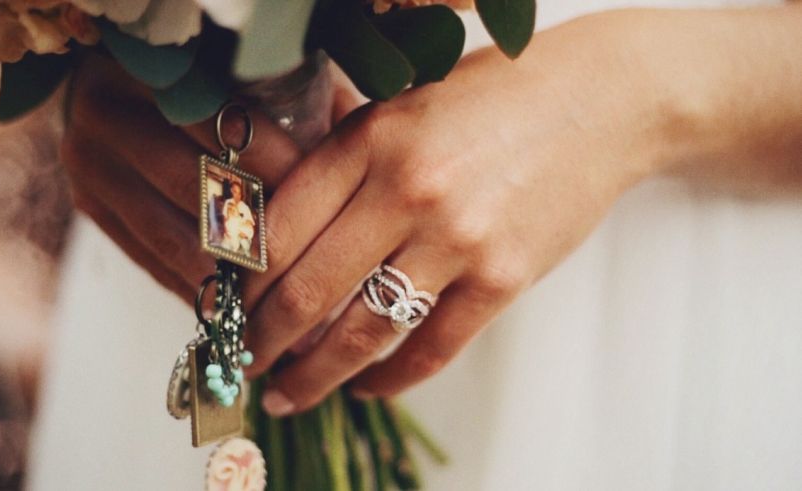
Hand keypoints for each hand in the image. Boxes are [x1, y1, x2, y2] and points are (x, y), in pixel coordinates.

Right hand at [61, 54, 359, 302]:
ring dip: (231, 276)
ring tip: (283, 303)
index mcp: (151, 70)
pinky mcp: (90, 208)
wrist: (112, 92)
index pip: (226, 124)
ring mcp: (92, 166)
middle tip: (313, 262)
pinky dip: (200, 288)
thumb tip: (346, 146)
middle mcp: (109, 115)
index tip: (332, 197)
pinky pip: (151, 261)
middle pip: (196, 186)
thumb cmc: (202, 84)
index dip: (280, 164)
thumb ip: (285, 101)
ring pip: (174, 237)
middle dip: (260, 231)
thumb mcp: (239, 77)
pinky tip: (241, 308)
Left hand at [243, 14, 670, 414]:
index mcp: (370, 140)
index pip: (277, 229)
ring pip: (362, 331)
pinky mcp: (503, 278)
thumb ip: (345, 161)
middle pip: (307, 290)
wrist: (598, 104)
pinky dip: (391, 378)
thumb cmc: (493, 100)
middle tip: (245, 364)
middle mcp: (407, 189)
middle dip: (262, 341)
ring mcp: (458, 238)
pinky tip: (368, 387)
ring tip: (292, 394)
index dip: (240, 281)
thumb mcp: (404, 107)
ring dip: (316, 375)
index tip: (226, 307)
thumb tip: (280, 233)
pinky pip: (431, 348)